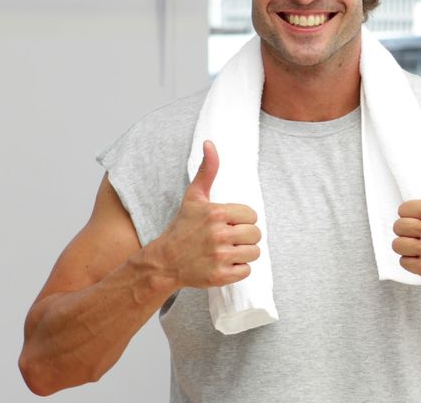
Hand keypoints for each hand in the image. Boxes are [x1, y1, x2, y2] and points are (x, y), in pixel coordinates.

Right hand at [151, 141, 260, 287]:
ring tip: (226, 251)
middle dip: (244, 237)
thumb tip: (210, 143)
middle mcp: (218, 234)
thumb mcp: (194, 197)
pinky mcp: (220, 276)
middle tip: (227, 239)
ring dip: (243, 253)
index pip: (252, 216)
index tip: (227, 224)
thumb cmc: (182, 227)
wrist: (164, 262)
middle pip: (256, 234)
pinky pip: (246, 271)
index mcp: (217, 213)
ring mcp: (219, 257)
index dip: (242, 220)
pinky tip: (223, 264)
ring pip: (254, 253)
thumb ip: (207, 170)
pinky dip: (238, 269)